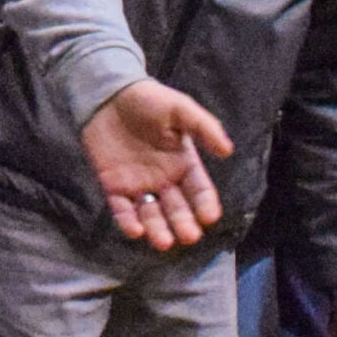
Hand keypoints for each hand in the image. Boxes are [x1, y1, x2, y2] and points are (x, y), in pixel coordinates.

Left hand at [80, 80, 234, 249]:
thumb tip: (228, 150)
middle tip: (189, 236)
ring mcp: (138, 185)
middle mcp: (164, 179)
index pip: (199, 190)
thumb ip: (204, 128)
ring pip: (151, 214)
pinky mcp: (113, 186)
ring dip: (158, 230)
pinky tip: (136, 230)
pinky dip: (128, 221)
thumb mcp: (181, 108)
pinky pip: (122, 209)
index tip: (210, 217)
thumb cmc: (149, 100)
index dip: (205, 204)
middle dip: (183, 224)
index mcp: (183, 163)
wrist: (108, 94)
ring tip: (164, 243)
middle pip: (177, 208)